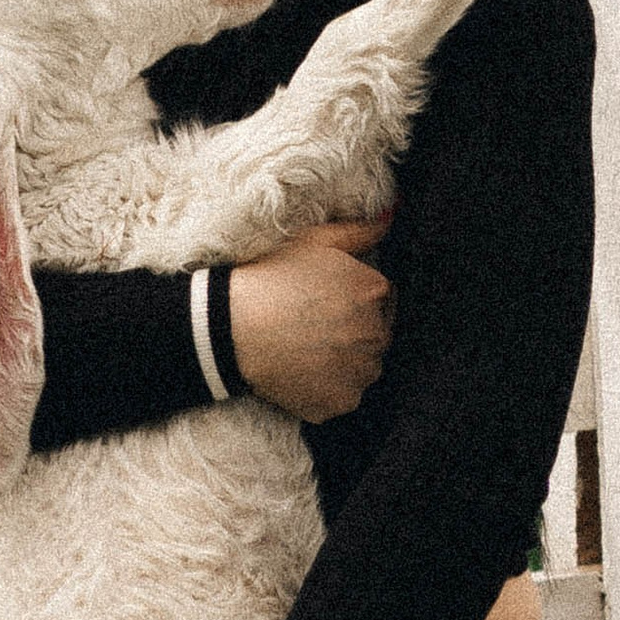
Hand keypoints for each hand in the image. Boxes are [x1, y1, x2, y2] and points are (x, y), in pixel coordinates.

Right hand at [226, 219, 393, 420]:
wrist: (229, 326)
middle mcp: (375, 334)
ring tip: (305, 348)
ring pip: (362, 367)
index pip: (382, 297)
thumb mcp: (312, 241)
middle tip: (313, 325)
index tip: (328, 301)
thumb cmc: (268, 277)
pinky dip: (326, 387)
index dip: (354, 297)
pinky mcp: (341, 401)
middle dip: (353, 329)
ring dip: (344, 361)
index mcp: (372, 291)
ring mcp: (359, 372)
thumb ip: (357, 230)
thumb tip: (391, 218)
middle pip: (375, 334)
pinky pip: (342, 395)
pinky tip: (299, 370)